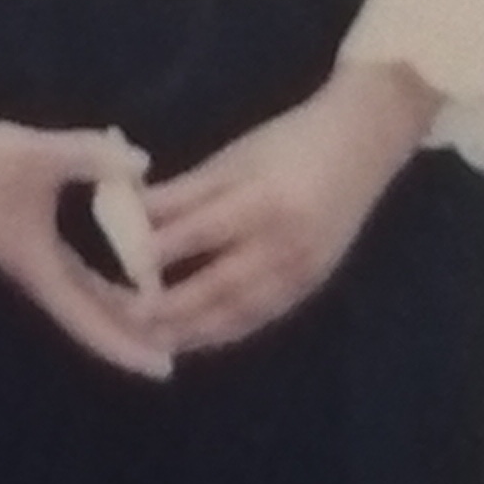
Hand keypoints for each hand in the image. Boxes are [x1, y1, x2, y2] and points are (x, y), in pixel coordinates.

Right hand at [0, 54, 176, 382]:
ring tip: (165, 329)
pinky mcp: (36, 248)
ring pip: (87, 304)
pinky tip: (137, 285)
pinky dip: (110, 291)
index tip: (162, 370)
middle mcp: (40, 276)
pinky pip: (81, 282)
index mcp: (41, 268)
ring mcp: (37, 265)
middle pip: (92, 322)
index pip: (89, 322)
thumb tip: (143, 164)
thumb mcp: (43, 154)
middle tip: (178, 356)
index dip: (125, 348)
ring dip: (122, 319)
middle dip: (131, 341)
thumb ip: (93, 156)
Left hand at [146, 59, 438, 359]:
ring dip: (195, 332)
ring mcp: (303, 271)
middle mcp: (286, 244)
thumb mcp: (235, 157)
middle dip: (172, 309)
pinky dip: (226, 332)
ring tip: (152, 342)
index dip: (159, 254)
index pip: (202, 233)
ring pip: (241, 314)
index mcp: (265, 201)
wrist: (364, 144)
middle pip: (220, 287)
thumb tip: (129, 214)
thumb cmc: (291, 141)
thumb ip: (184, 191)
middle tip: (127, 321)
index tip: (119, 270)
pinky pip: (262, 319)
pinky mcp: (312, 286)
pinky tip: (196, 339)